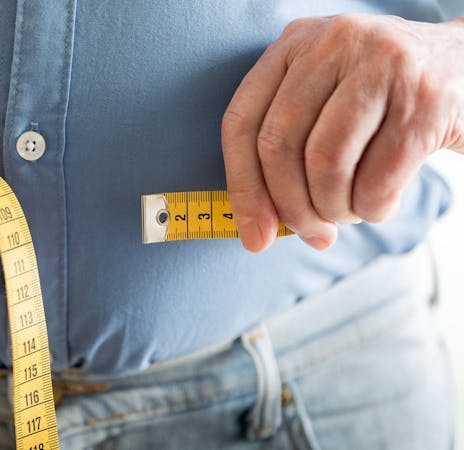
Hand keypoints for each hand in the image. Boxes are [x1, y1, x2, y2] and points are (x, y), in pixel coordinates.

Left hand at [221, 14, 463, 251]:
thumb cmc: (378, 96)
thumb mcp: (324, 96)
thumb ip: (286, 146)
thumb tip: (256, 227)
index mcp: (293, 43)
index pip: (241, 122)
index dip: (242, 187)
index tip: (253, 235)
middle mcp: (332, 44)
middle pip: (279, 145)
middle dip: (290, 206)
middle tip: (311, 232)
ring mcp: (381, 65)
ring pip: (326, 163)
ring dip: (333, 208)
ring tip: (348, 212)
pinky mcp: (425, 99)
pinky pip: (378, 178)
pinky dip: (372, 208)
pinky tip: (378, 204)